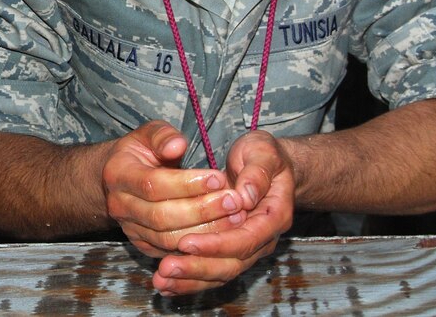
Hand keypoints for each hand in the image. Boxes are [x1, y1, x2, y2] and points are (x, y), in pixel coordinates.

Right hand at [103, 121, 247, 257]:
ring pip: (168, 238)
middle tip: (234, 201)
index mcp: (118, 174)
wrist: (117, 179)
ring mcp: (129, 228)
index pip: (153, 184)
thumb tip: (178, 145)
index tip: (219, 177)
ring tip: (235, 217)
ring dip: (205, 230)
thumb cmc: (139, 152)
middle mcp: (119, 205)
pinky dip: (199, 245)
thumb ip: (162, 135)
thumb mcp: (147, 134)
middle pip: (161, 216)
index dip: (187, 183)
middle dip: (202, 210)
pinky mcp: (142, 244)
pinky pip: (171, 250)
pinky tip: (223, 233)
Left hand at [154, 130, 294, 295]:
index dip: (217, 243)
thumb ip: (256, 172)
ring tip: (161, 280)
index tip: (186, 242)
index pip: (246, 238)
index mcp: (274, 216)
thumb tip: (246, 196)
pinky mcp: (232, 250)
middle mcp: (263, 238)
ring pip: (220, 273)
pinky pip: (212, 271)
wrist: (268, 164)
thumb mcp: (263, 152)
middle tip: (166, 268)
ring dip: (190, 279)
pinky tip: (167, 283)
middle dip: (197, 267)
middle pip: (232, 264)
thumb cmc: (263, 155)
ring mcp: (248, 247)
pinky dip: (190, 280)